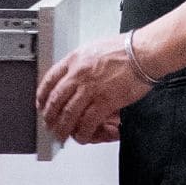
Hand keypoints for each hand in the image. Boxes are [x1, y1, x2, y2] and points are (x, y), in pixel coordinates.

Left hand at [36, 34, 152, 145]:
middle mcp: (79, 73)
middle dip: (50, 116)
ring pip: (68, 113)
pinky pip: (88, 121)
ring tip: (62, 135)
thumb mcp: (96, 48)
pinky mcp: (105, 101)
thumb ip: (84, 62)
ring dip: (63, 128)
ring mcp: (91, 88)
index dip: (42, 95)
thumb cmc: (127, 49)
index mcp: (75, 59)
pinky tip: (82, 136)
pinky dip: (83, 132)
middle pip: (55, 99)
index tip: (41, 104)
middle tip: (49, 124)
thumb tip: (77, 74)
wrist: (145, 52)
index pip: (50, 79)